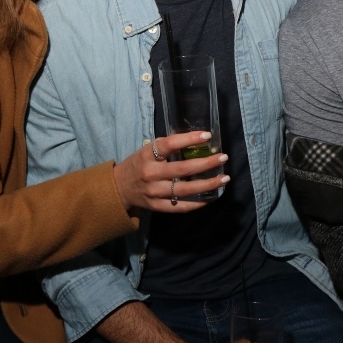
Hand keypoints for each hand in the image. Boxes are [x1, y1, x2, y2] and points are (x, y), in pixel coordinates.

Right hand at [111, 132, 229, 212]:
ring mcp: (154, 192)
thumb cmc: (138, 164)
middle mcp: (151, 173)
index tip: (207, 136)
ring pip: (185, 189)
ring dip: (207, 184)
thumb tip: (197, 141)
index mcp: (147, 155)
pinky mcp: (157, 206)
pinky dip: (197, 202)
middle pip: (182, 169)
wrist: (118, 189)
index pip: (169, 144)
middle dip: (206, 163)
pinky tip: (211, 197)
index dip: (189, 139)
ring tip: (224, 178)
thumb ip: (166, 147)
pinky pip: (180, 206)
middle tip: (223, 158)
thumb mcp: (146, 151)